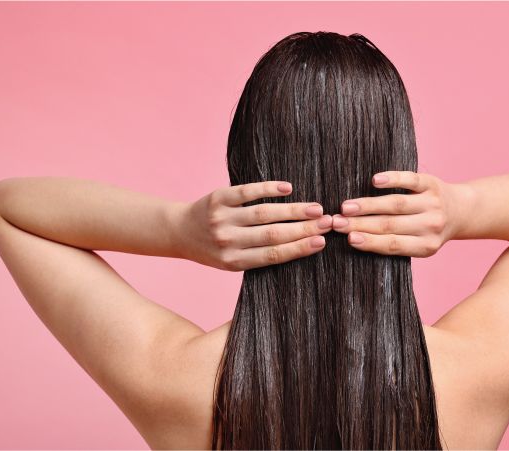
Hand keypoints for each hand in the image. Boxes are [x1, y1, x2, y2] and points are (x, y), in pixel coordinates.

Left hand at [178, 181, 332, 270]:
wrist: (180, 231)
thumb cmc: (214, 249)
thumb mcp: (232, 261)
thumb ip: (259, 256)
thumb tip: (301, 245)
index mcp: (234, 262)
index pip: (273, 255)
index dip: (299, 248)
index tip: (322, 242)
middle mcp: (228, 242)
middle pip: (273, 234)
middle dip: (304, 229)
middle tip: (328, 222)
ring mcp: (222, 219)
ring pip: (264, 214)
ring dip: (293, 210)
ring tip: (315, 208)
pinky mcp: (217, 198)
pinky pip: (247, 192)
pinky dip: (268, 189)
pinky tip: (288, 188)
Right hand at [331, 171, 458, 257]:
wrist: (460, 211)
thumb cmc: (428, 230)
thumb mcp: (419, 244)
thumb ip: (395, 244)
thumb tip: (354, 240)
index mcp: (426, 246)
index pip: (393, 244)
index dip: (370, 242)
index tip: (349, 239)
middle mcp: (431, 226)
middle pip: (390, 225)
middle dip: (360, 224)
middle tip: (337, 222)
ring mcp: (432, 204)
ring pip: (396, 204)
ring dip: (369, 205)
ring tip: (346, 206)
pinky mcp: (431, 184)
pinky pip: (410, 180)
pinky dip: (393, 180)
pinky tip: (375, 181)